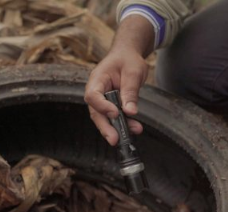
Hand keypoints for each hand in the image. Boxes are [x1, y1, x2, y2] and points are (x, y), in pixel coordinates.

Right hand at [84, 15, 154, 145]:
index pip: (93, 96)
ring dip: (116, 128)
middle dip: (105, 127)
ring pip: (104, 118)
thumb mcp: (133, 72)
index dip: (102, 107)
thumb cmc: (128, 60)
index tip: (115, 113)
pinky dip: (123, 124)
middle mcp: (96, 92)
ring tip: (130, 135)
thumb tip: (130, 112)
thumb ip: (131, 91)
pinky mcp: (110, 106)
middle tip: (115, 139)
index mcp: (97, 79)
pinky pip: (113, 118)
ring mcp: (102, 100)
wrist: (128, 55)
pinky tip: (134, 128)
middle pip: (96, 113)